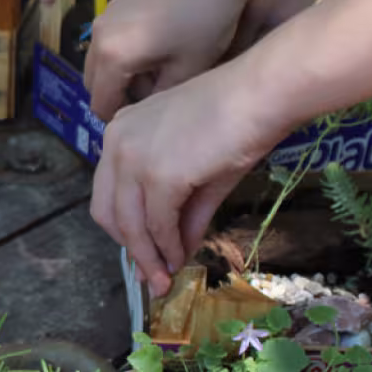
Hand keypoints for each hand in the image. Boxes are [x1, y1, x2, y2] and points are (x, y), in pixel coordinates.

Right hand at [83, 0, 250, 120]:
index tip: (145, 122)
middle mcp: (98, 37)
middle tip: (151, 99)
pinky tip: (155, 48)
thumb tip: (145, 114)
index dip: (120, 119)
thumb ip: (157, 100)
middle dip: (116, 96)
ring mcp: (104, 17)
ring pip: (99, 62)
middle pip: (92, 84)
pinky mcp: (115, 4)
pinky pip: (107, 41)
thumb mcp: (186, 71)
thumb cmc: (206, 21)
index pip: (100, 105)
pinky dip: (121, 54)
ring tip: (156, 72)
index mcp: (112, 57)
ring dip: (118, 75)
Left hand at [89, 59, 282, 296]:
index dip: (123, 227)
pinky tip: (180, 259)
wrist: (264, 93)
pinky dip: (167, 247)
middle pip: (106, 211)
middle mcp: (116, 142)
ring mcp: (134, 158)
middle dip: (129, 248)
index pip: (107, 191)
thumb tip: (176, 253)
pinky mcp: (158, 174)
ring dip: (148, 257)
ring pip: (129, 224)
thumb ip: (180, 212)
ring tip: (165, 278)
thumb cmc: (238, 121)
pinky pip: (157, 224)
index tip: (142, 253)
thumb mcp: (197, 170)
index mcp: (120, 133)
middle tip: (151, 274)